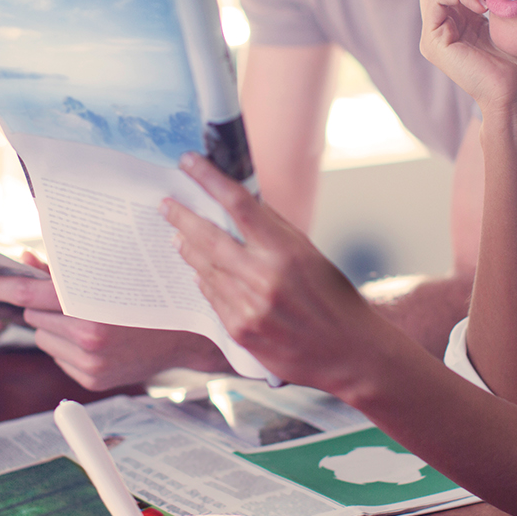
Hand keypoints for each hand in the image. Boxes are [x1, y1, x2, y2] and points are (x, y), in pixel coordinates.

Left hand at [0, 251, 228, 389]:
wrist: (188, 334)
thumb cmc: (148, 294)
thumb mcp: (108, 272)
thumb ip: (62, 270)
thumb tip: (24, 263)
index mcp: (92, 305)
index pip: (31, 293)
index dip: (0, 287)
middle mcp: (89, 337)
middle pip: (35, 314)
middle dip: (45, 304)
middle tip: (72, 298)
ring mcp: (90, 363)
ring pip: (44, 338)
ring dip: (56, 327)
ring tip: (92, 320)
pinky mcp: (93, 380)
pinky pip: (59, 357)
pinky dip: (68, 347)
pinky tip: (98, 341)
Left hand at [162, 153, 393, 396]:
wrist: (350, 353)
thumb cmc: (335, 299)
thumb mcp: (310, 255)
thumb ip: (274, 231)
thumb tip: (241, 204)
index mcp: (286, 251)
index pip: (239, 203)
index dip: (209, 179)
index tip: (188, 163)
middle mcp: (264, 278)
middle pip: (209, 237)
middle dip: (182, 217)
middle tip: (166, 204)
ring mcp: (249, 308)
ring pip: (206, 270)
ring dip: (189, 249)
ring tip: (178, 236)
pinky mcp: (241, 332)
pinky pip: (213, 299)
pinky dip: (205, 282)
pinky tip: (199, 273)